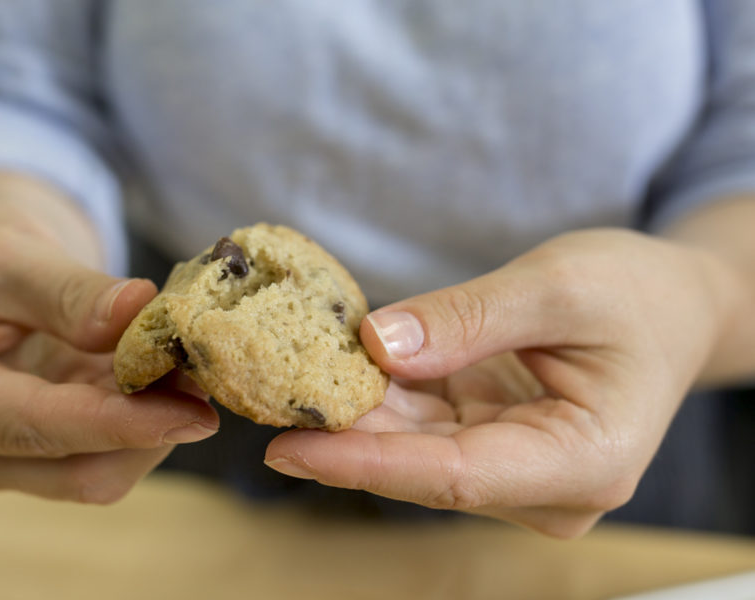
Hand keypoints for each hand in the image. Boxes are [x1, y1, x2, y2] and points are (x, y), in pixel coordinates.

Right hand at [0, 175, 218, 502]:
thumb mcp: (9, 251)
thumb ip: (69, 291)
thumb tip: (138, 311)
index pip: (39, 429)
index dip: (123, 424)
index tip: (195, 412)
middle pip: (81, 471)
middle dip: (152, 429)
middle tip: (209, 375)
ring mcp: (12, 455)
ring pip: (107, 468)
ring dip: (159, 424)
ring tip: (195, 364)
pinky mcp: (53, 445)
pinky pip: (114, 447)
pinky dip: (152, 415)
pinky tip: (178, 372)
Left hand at [265, 228, 728, 536]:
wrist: (672, 306)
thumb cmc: (638, 295)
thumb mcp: (560, 286)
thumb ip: (470, 319)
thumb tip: (375, 345)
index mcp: (583, 461)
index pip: (454, 476)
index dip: (366, 462)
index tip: (289, 448)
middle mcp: (546, 485)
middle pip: (424, 468)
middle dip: (342, 437)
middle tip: (261, 404)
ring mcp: (517, 471)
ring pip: (416, 449)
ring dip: (352, 417)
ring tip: (278, 384)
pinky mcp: (494, 444)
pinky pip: (424, 427)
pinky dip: (378, 401)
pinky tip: (327, 374)